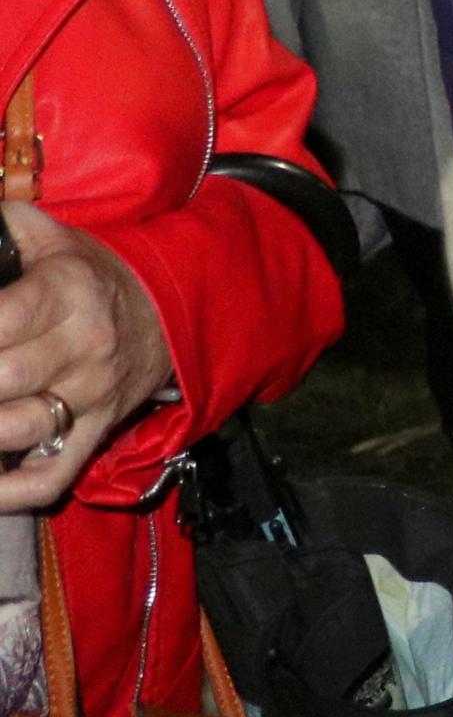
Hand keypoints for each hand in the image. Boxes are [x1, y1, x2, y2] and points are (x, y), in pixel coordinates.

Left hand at [0, 206, 174, 512]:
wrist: (172, 313)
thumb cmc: (94, 277)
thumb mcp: (55, 239)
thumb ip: (7, 225)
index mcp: (69, 293)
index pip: (3, 320)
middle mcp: (84, 348)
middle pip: (5, 379)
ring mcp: (92, 396)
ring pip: (23, 429)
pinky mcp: (96, 432)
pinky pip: (55, 473)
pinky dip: (12, 491)